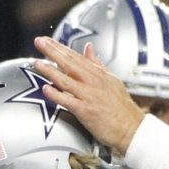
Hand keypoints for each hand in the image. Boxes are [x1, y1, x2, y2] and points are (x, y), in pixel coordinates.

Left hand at [33, 36, 146, 154]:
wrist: (132, 129)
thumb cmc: (122, 108)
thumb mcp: (112, 80)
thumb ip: (97, 64)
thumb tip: (88, 48)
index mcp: (98, 74)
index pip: (75, 56)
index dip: (59, 47)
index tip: (46, 40)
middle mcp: (93, 82)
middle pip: (69, 64)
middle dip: (52, 51)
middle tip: (38, 42)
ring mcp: (89, 96)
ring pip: (66, 80)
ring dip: (50, 71)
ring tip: (37, 63)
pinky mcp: (86, 111)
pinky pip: (68, 101)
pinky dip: (57, 95)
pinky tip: (46, 89)